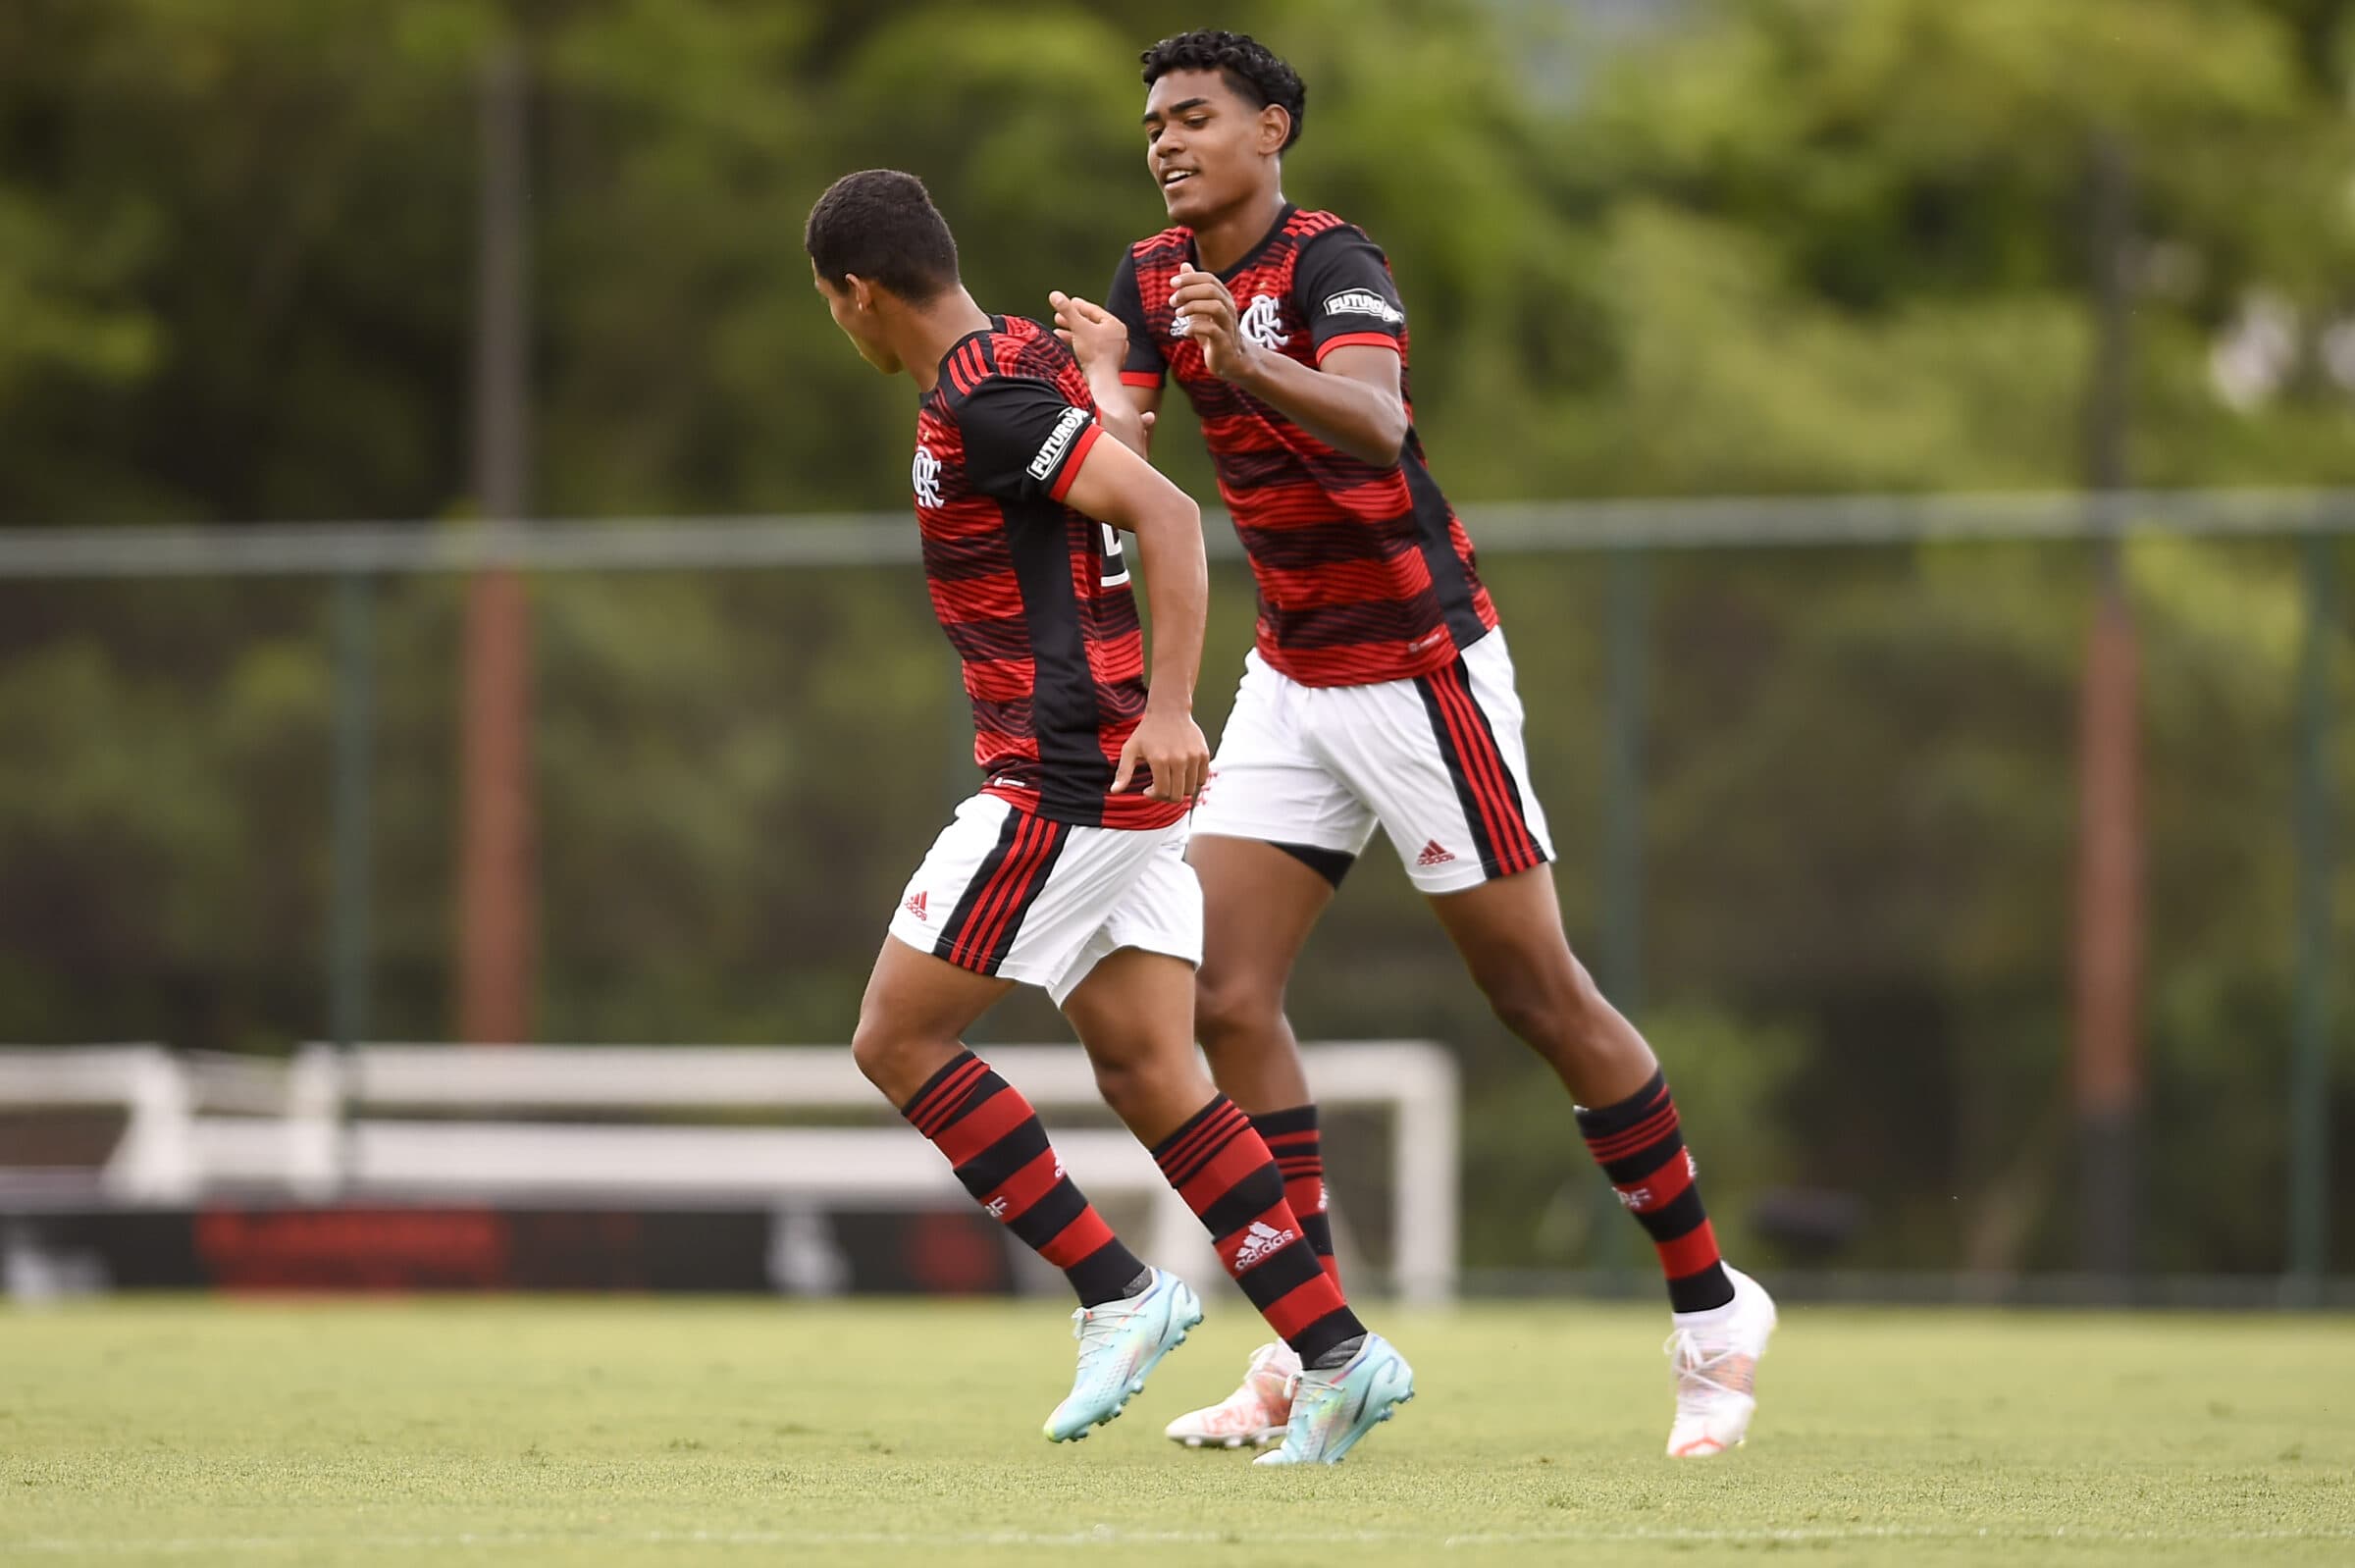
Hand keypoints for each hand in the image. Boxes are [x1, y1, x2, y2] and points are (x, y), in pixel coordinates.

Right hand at [1049, 291, 1129, 376]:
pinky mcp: (1106, 363)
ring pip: (1090, 338)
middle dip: (1073, 321)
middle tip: (1058, 316)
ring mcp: (1113, 351)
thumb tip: (1054, 295)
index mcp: (1115, 325)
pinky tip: (1065, 345)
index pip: (1095, 311)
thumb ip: (1067, 310)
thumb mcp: (1078, 327)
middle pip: (1091, 324)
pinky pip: (1091, 349)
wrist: (1102, 381)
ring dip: (1072, 333)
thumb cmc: (1095, 354)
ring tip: (1057, 331)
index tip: (1067, 302)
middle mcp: (1117, 337)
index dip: (1078, 306)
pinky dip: (1078, 345)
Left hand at [1111, 705, 1208, 802]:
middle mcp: (1178, 760)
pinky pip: (1202, 780)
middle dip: (1166, 796)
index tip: (1148, 790)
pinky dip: (1192, 782)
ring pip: (1190, 789)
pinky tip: (1181, 774)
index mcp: (1159, 760)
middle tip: (1159, 788)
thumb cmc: (1146, 732)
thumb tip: (1114, 791)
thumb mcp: (1130, 749)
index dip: (1154, 795)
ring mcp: (1193, 757)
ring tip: (1170, 780)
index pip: (1162, 792)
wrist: (1169, 710)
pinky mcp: (1204, 754)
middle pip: (1177, 795)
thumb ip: (1123, 772)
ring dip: (1179, 789)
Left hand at [1171, 266, 1255, 381]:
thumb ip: (1193, 288)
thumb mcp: (1201, 308)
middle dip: (1188, 292)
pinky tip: (1185, 331)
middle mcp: (1228, 308)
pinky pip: (1212, 330)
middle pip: (1211, 290)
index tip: (1172, 283)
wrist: (1230, 360)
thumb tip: (1184, 266)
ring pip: (1215, 307)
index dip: (1190, 278)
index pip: (1209, 279)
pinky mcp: (1224, 342)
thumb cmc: (1214, 332)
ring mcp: (1228, 324)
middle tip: (1172, 301)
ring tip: (1178, 314)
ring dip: (1192, 307)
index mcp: (1223, 297)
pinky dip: (1195, 328)